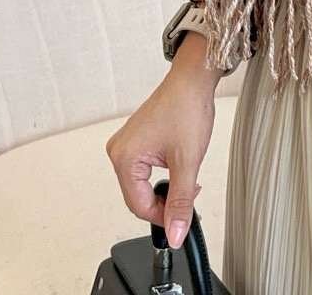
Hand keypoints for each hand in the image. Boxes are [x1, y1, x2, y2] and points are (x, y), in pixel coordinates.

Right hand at [104, 33, 219, 249]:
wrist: (193, 79)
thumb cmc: (187, 109)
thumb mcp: (188, 161)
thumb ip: (181, 201)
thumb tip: (175, 232)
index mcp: (124, 158)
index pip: (138, 205)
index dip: (162, 217)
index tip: (182, 220)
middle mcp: (118, 151)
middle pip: (138, 196)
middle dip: (165, 201)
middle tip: (190, 195)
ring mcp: (126, 144)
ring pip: (143, 183)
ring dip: (166, 187)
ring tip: (187, 177)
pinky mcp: (136, 139)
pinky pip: (144, 169)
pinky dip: (162, 174)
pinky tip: (179, 166)